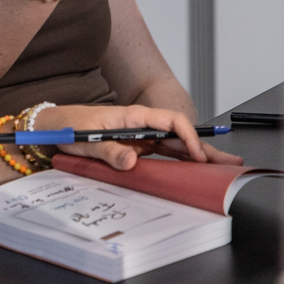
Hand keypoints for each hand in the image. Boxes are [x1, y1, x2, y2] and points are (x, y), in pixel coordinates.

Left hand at [31, 103, 243, 170]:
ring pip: (175, 144)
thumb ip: (109, 151)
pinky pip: (164, 151)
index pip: (169, 121)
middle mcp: (140, 124)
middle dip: (204, 148)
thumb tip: (131, 162)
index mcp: (132, 116)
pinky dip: (181, 160)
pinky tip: (196, 168)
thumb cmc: (69, 127)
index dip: (186, 137)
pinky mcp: (137, 145)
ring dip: (198, 155)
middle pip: (179, 134)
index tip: (195, 155)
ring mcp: (141, 135)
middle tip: (229, 161)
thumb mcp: (86, 141)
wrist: (54, 125)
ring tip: (222, 166)